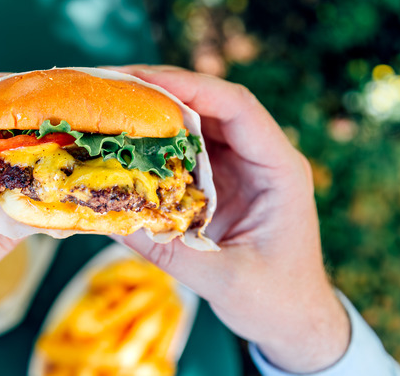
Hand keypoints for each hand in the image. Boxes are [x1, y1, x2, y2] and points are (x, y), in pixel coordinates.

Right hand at [110, 66, 349, 372]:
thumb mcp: (224, 279)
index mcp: (279, 169)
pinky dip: (152, 143)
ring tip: (105, 104)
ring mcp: (239, 167)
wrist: (294, 320)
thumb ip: (168, 250)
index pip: (237, 108)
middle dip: (159, 90)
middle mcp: (260, 157)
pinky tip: (120, 143)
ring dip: (152, 112)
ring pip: (194, 122)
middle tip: (106, 85)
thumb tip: (107, 220)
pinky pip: (184, 150)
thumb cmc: (277, 301)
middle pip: (210, 104)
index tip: (140, 79)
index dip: (189, 87)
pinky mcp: (220, 181)